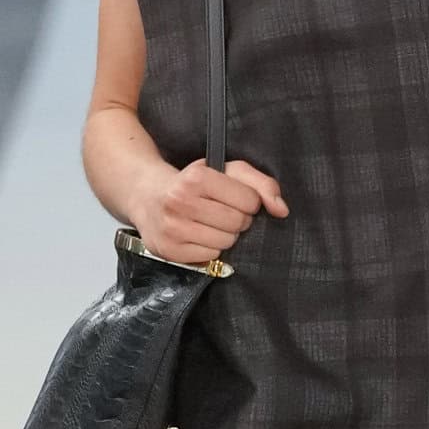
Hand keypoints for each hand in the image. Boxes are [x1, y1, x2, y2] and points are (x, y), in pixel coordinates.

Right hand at [129, 157, 287, 263]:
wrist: (146, 196)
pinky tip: (198, 236)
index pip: (249, 201)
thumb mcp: (226, 171)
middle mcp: (180, 202)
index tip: (235, 199)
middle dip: (237, 220)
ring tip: (209, 223)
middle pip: (237, 224)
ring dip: (224, 235)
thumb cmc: (193, 183)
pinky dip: (209, 249)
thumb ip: (261, 184)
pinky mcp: (169, 250)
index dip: (248, 202)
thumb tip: (282, 210)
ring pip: (225, 243)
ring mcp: (172, 228)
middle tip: (222, 213)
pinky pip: (209, 257)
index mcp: (197, 178)